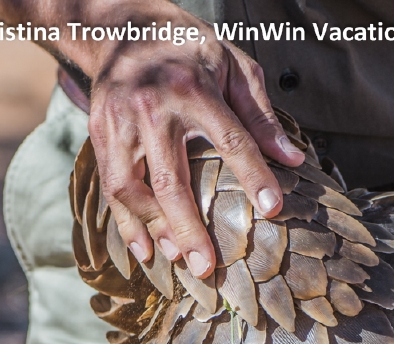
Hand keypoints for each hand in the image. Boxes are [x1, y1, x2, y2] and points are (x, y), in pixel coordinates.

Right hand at [84, 3, 304, 276]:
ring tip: (177, 260)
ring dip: (154, 231)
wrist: (122, 26)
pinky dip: (125, 222)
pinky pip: (109, 185)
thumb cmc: (188, 49)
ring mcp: (119, 123)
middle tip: (208, 267)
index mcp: (192, 88)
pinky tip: (143, 249)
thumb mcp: (234, 66)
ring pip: (131, 189)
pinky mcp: (99, 134)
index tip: (273, 209)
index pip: (230, 139)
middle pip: (172, 179)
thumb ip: (261, 115)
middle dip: (190, 229)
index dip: (253, 175)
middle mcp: (150, 107)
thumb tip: (293, 159)